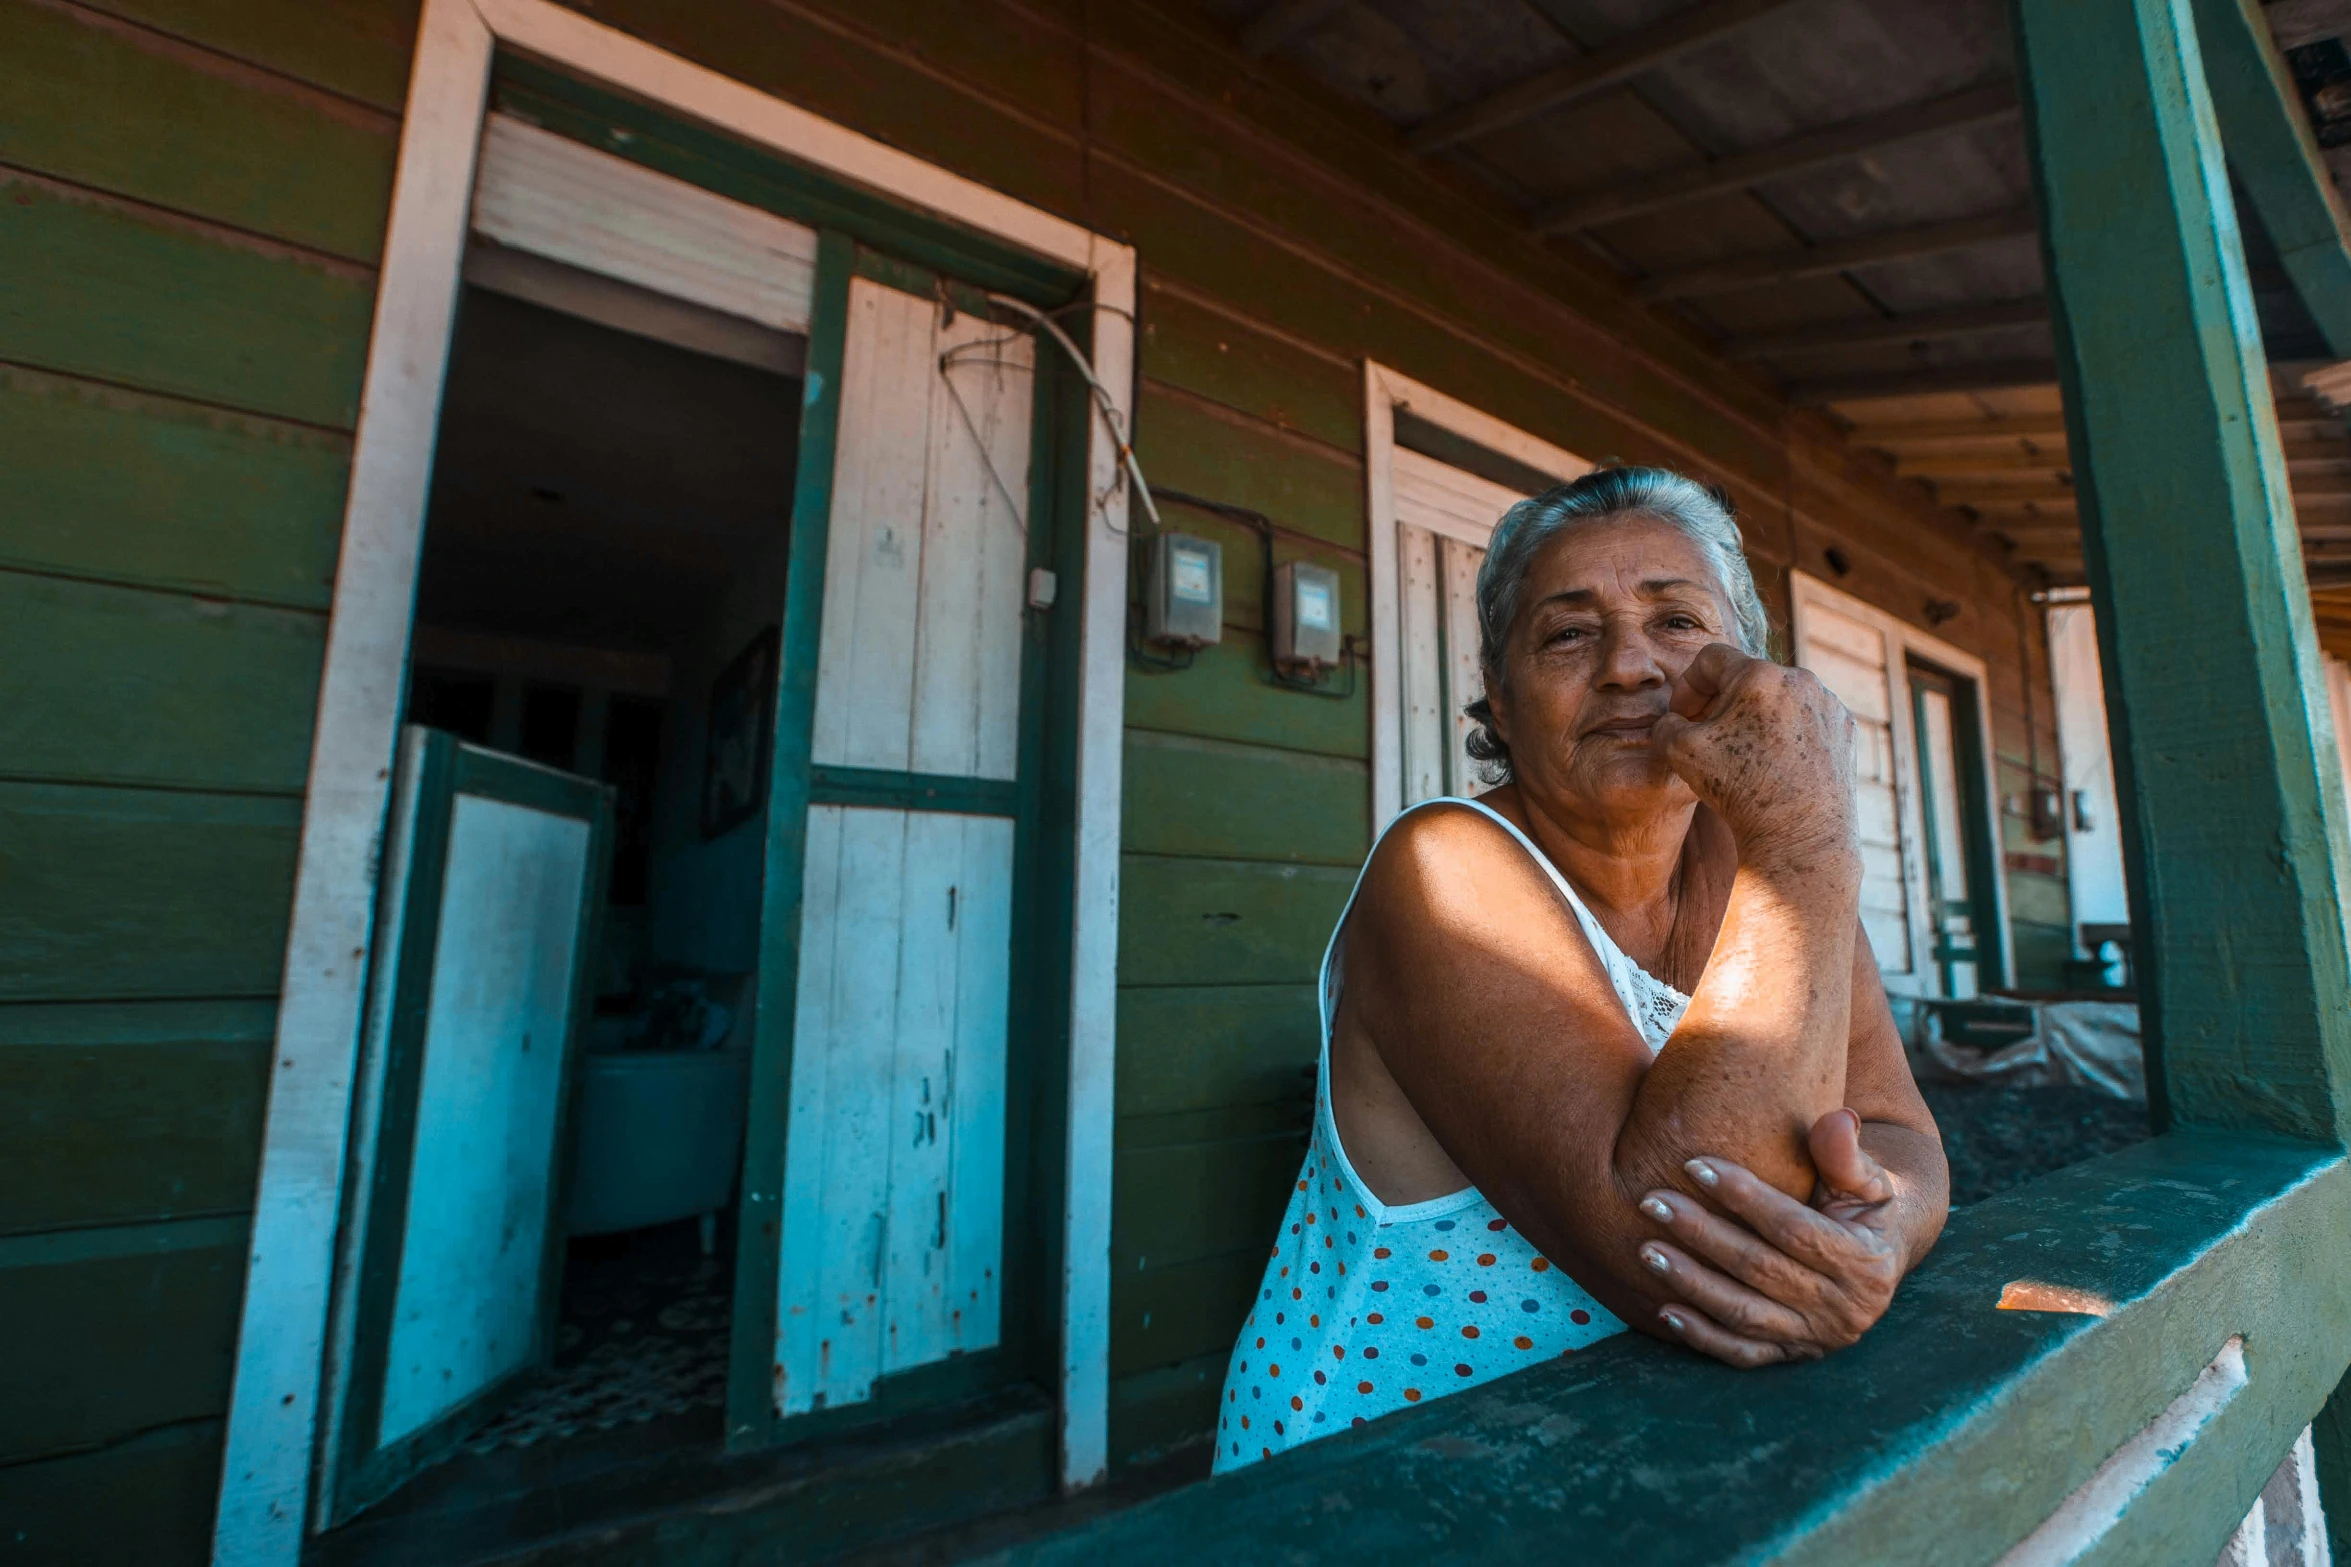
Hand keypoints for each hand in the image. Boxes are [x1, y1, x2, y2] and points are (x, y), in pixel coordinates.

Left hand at [1630, 1109, 1906, 1368]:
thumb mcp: (1868, 1177)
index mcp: (1865, 1262)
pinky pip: (1742, 1353)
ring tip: (1645, 1249)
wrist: (1877, 1257)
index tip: (1693, 1164)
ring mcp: (1816, 1339)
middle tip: (1650, 1200)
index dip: (1743, 1196)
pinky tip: (1663, 1310)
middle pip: (1760, 1269)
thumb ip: (1846, 1153)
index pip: (1794, 1229)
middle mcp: (1844, 1309)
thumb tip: (1838, 1118)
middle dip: (1701, 1233)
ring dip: (1691, 1283)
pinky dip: (1703, 1335)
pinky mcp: (1793, 1356)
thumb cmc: (1861, 1204)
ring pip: (1744, 1314)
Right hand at [1651, 643, 1857, 871]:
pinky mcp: (1845, 726)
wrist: (1799, 836)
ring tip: (1745, 751)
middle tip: (1710, 735)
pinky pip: (1807, 715)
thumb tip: (1673, 720)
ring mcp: (1827, 702)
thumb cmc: (1739, 792)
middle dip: (1723, 702)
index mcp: (1758, 675)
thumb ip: (1666, 725)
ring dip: (1756, 715)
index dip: (1689, 685)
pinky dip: (1788, 731)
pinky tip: (1776, 762)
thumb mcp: (1681, 753)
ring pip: (1779, 695)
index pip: (1711, 658)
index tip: (1685, 715)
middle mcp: (1799, 678)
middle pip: (1747, 676)